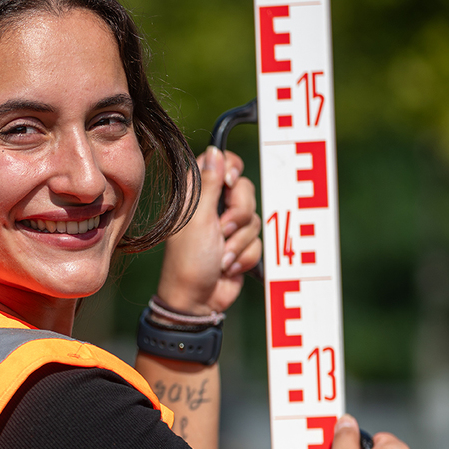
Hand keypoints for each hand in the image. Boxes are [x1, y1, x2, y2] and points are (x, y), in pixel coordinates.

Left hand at [155, 147, 261, 313]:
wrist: (197, 300)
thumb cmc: (189, 260)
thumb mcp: (199, 219)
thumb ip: (210, 184)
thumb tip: (215, 149)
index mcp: (198, 194)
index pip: (222, 162)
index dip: (231, 170)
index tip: (229, 184)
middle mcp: (213, 206)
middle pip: (245, 189)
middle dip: (239, 214)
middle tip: (222, 230)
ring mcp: (228, 225)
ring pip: (254, 217)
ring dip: (239, 241)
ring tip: (221, 255)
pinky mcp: (240, 244)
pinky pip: (258, 240)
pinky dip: (244, 255)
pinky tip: (228, 267)